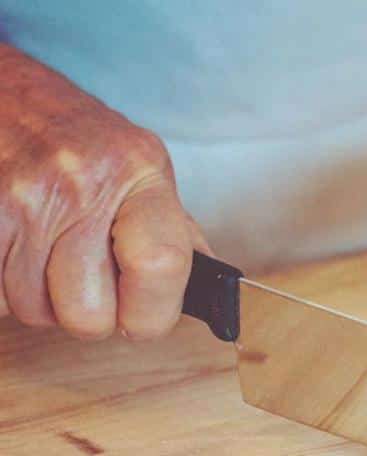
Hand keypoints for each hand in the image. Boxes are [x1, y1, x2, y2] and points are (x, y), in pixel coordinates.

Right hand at [0, 45, 206, 340]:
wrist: (2, 93)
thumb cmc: (77, 142)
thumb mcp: (141, 171)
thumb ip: (176, 235)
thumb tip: (214, 296)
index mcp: (138, 173)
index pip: (162, 266)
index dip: (152, 315)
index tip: (142, 318)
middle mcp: (79, 182)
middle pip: (88, 315)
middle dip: (85, 312)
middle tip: (81, 277)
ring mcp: (19, 198)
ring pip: (34, 311)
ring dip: (37, 298)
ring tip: (41, 251)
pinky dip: (1, 287)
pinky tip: (11, 249)